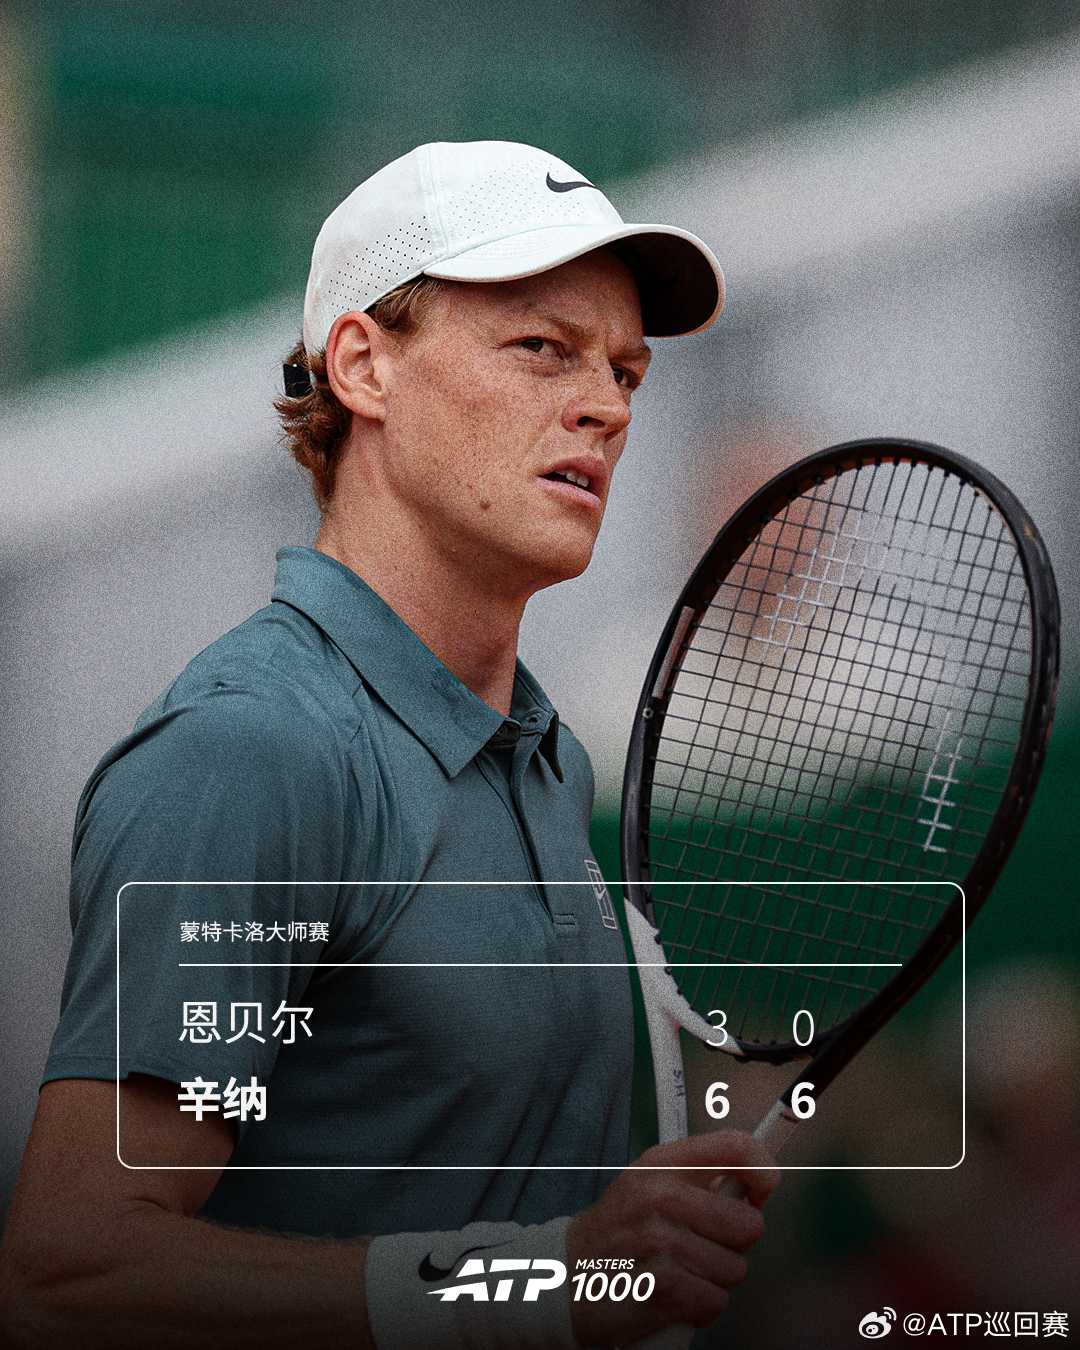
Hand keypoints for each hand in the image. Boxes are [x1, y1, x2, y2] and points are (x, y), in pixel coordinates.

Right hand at [566, 1130, 778, 1348]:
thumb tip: (757, 1185)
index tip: (763, 1188)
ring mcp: (663, 1243)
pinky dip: (701, 1307)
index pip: (735, 1148)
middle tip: (705, 1243)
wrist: (567, 1277)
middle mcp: (663, 1197)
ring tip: (681, 1270)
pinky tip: (674, 1294)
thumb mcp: (647, 1182)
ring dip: (715, 1278)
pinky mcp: (664, 1289)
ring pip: (736, 1269)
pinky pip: (716, 1302)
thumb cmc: (619, 1229)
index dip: (763, 1168)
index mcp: (662, 1164)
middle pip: (750, 1224)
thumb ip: (698, 1177)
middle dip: (735, 1242)